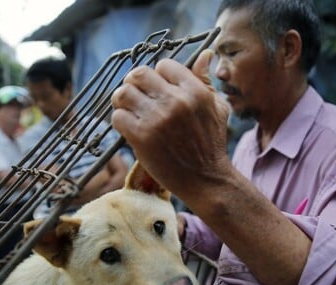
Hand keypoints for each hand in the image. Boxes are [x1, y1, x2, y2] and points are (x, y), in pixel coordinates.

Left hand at [112, 50, 231, 199]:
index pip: (163, 65)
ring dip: (123, 101)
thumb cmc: (211, 143)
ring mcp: (157, 119)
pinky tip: (130, 128)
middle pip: (138, 74)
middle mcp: (175, 101)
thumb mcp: (217, 108)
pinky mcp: (142, 137)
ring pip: (123, 93)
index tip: (158, 89)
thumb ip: (206, 81)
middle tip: (138, 97)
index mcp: (195, 91)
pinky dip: (120, 122)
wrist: (206, 180)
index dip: (158, 76)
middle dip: (135, 84)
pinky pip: (117, 117)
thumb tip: (205, 54)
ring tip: (130, 111)